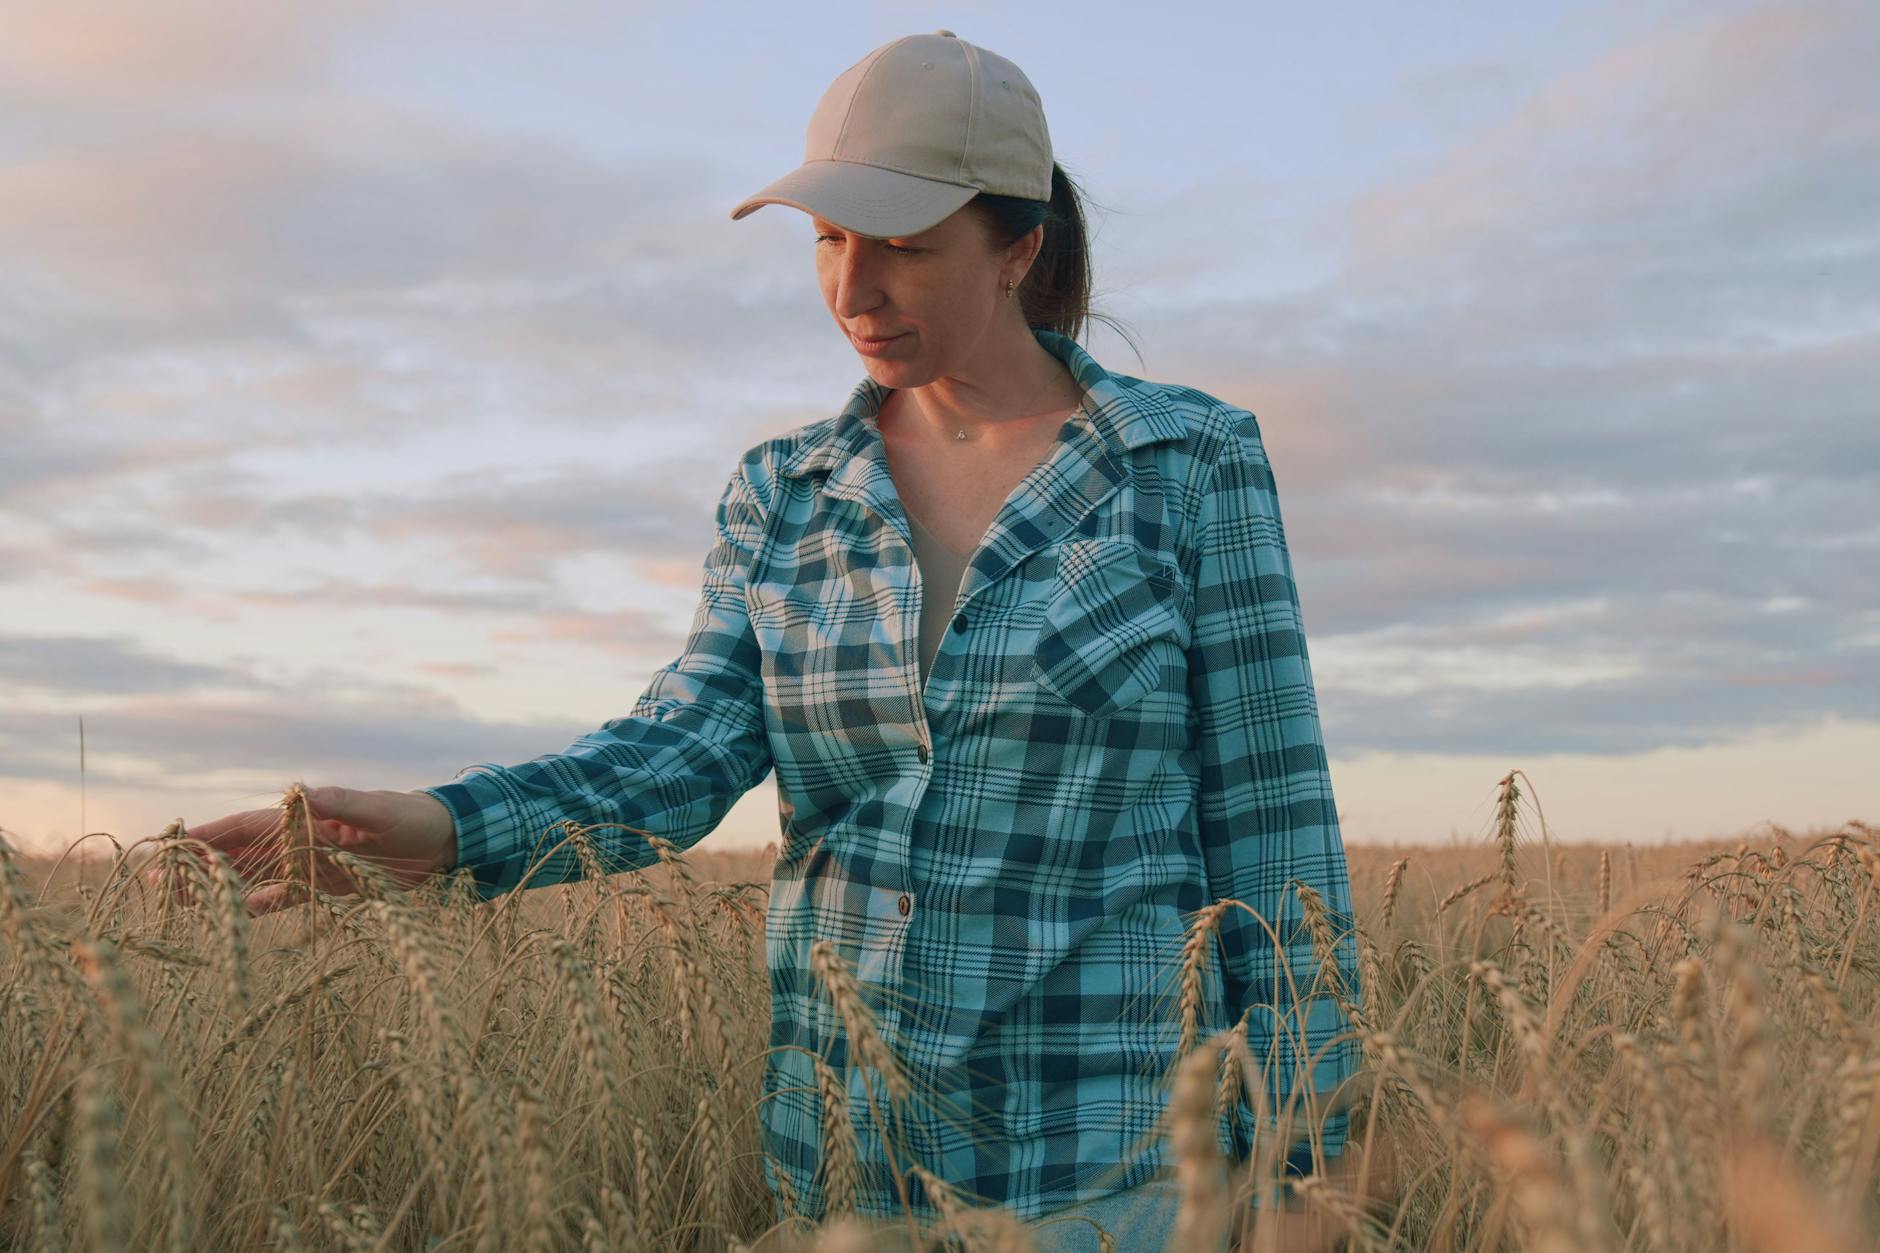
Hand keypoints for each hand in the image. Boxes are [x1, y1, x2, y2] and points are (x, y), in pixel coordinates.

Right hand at [168, 786, 457, 915]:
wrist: (444, 842)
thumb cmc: (412, 817)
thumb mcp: (379, 808)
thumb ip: (342, 804)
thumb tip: (300, 790)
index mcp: (307, 817)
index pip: (246, 824)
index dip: (210, 833)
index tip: (173, 842)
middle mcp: (301, 840)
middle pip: (240, 852)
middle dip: (200, 865)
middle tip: (158, 882)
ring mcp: (310, 865)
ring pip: (254, 876)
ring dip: (221, 887)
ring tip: (180, 901)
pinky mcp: (327, 887)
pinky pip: (285, 897)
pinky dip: (261, 905)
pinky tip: (237, 915)